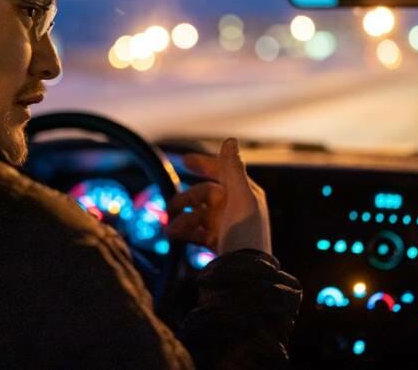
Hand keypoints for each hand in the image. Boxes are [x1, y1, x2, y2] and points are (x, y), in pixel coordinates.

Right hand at [165, 138, 271, 255]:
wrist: (245, 277)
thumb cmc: (246, 235)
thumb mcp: (241, 199)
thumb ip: (233, 169)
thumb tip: (229, 140)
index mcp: (245, 194)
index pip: (223, 171)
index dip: (204, 164)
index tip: (182, 160)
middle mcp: (235, 207)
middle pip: (204, 193)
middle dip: (186, 199)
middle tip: (170, 207)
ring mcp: (225, 225)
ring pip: (197, 213)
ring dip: (182, 219)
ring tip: (171, 230)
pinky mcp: (217, 243)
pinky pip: (195, 231)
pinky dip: (184, 232)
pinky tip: (174, 236)